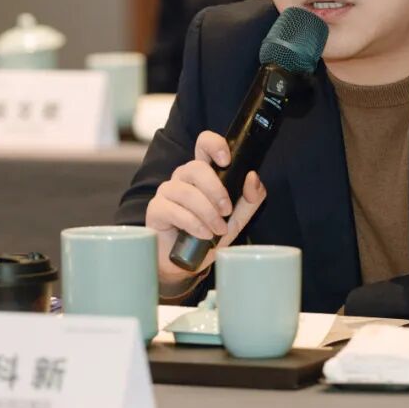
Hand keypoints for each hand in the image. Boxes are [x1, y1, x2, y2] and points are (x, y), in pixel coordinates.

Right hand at [146, 130, 266, 291]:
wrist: (186, 263)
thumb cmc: (209, 234)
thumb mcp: (237, 218)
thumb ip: (250, 199)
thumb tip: (252, 178)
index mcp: (203, 173)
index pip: (204, 144)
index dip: (214, 145)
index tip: (226, 160)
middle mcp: (182, 177)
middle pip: (196, 167)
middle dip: (216, 190)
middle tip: (226, 211)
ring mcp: (167, 191)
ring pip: (186, 191)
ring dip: (207, 212)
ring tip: (217, 230)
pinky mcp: (156, 209)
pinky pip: (173, 210)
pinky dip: (193, 223)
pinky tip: (203, 235)